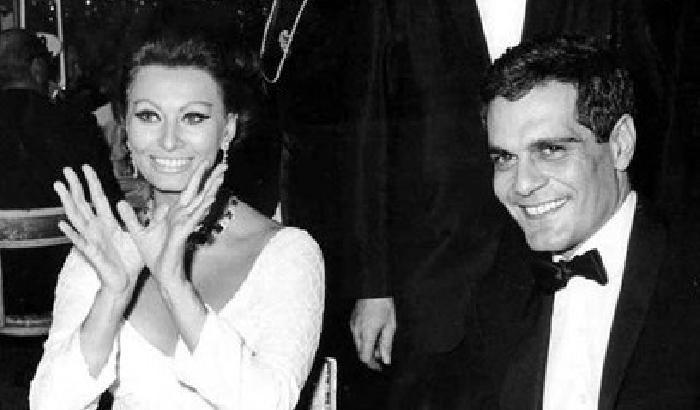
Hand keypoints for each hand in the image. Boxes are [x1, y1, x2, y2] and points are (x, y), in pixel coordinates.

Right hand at [54, 165, 142, 297]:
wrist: (125, 282)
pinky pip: (80, 243)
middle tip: (66, 169)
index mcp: (108, 223)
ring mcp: (92, 240)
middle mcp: (97, 229)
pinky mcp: (93, 254)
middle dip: (74, 186)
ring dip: (67, 202)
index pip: (98, 199)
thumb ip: (153, 220)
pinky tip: (62, 224)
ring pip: (77, 218)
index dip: (92, 183)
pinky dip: (71, 233)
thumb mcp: (144, 236)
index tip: (86, 167)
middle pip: (82, 203)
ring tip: (59, 187)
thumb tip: (163, 206)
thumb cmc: (130, 260)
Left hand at [118, 161, 225, 284]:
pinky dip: (202, 208)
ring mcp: (185, 224)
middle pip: (199, 192)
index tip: (205, 162)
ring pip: (201, 203)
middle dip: (210, 177)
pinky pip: (194, 219)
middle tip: (223, 164)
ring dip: (211, 189)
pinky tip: (210, 199)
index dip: (197, 176)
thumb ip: (131, 218)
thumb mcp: (138, 233)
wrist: (162, 274)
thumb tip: (120, 203)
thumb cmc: (155, 255)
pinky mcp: (183, 234)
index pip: (189, 191)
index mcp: (175, 214)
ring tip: (221, 177)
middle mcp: (183, 216)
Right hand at [350, 297, 396, 370]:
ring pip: (358, 344)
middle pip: (361, 352)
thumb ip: (386, 344)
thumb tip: (386, 358)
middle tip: (382, 352)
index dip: (372, 365)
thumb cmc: (383, 303)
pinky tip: (373, 331)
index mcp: (367, 333)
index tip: (379, 366)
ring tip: (380, 338)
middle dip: (371, 355)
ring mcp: (353, 325)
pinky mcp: (352, 321)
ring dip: (368, 346)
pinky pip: (357, 335)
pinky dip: (364, 338)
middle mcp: (357, 330)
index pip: (365, 357)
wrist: (373, 288)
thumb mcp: (390, 325)